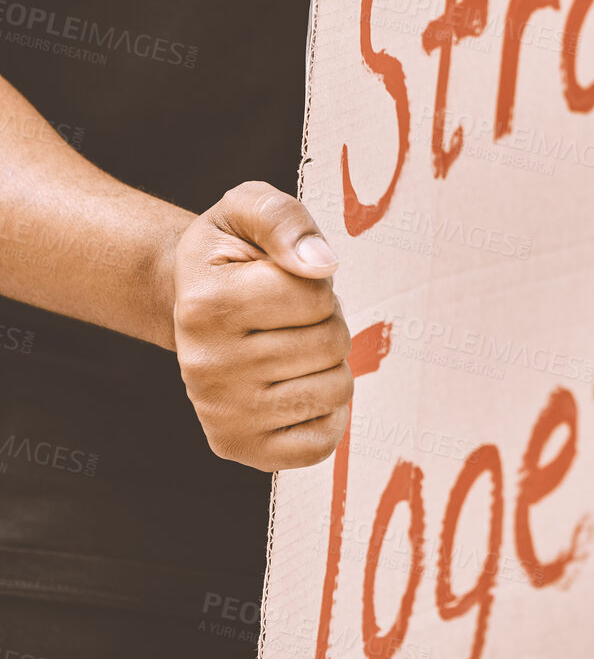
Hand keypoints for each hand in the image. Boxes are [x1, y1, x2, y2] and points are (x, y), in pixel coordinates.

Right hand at [169, 181, 352, 470]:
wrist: (191, 303)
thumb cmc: (232, 256)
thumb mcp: (248, 209)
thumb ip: (283, 220)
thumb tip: (321, 266)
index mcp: (206, 305)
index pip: (316, 296)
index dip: (316, 285)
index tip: (282, 281)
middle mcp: (204, 366)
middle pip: (331, 343)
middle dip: (325, 322)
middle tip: (287, 318)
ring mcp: (220, 414)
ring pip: (337, 389)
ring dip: (328, 364)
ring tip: (288, 347)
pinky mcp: (240, 448)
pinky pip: (324, 441)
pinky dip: (326, 412)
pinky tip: (293, 387)